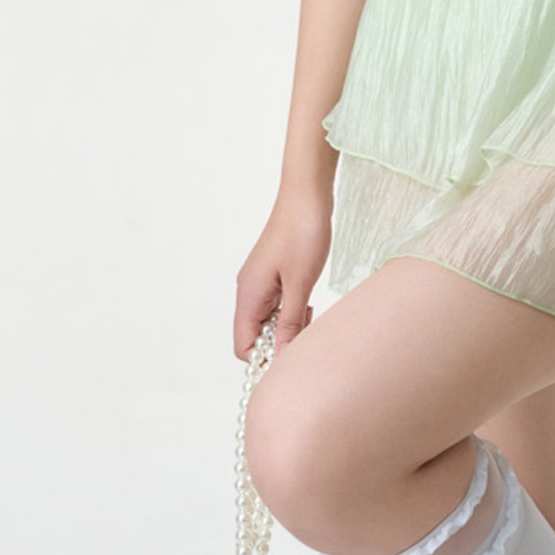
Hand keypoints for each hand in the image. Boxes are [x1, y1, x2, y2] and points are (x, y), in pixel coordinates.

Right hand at [233, 190, 332, 361]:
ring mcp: (260, 282)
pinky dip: (291, 310)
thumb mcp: (300, 283)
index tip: (293, 356)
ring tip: (310, 315)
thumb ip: (290, 322)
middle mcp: (249, 291)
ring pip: (267, 321)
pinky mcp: (273, 274)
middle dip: (279, 343)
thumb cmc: (302, 233)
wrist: (307, 195)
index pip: (244, 347)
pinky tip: (308, 302)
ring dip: (287, 326)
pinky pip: (276, 304)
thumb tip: (281, 358)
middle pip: (255, 336)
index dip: (266, 359)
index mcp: (249, 295)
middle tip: (307, 333)